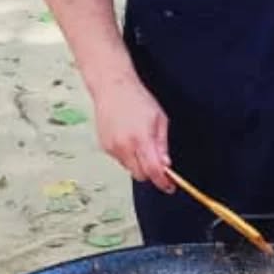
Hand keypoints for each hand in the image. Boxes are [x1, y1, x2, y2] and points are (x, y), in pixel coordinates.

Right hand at [92, 72, 173, 189]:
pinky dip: (127, 155)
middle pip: (140, 175)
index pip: (153, 171)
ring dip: (138, 163)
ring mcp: (112, 147)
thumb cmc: (137, 98)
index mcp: (141, 139)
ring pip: (129, 168)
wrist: (112, 87)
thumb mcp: (159, 119)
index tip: (169, 186)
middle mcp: (124, 146)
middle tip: (157, 162)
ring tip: (140, 141)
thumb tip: (165, 165)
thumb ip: (162, 145)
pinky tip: (129, 138)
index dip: (163, 182)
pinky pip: (120, 160)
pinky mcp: (104, 146)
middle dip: (150, 172)